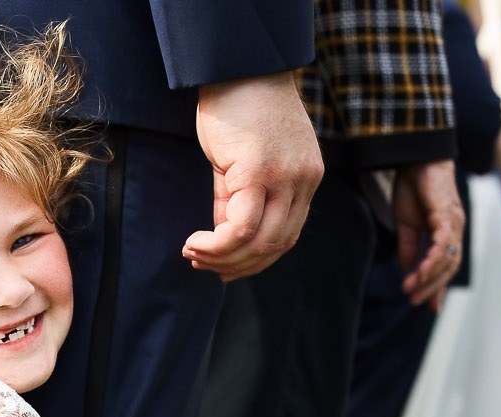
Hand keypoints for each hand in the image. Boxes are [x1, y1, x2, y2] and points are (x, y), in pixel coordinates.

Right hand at [184, 73, 323, 280]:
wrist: (238, 67)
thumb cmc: (239, 107)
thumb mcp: (245, 160)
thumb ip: (240, 198)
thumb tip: (223, 237)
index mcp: (306, 178)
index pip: (287, 236)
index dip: (253, 260)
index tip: (222, 265)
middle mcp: (303, 181)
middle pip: (275, 246)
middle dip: (236, 266)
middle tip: (202, 264)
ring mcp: (285, 178)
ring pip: (258, 243)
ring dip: (222, 258)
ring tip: (194, 254)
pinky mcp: (260, 173)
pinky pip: (240, 228)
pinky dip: (216, 244)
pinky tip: (196, 242)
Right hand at [392, 160, 464, 309]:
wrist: (416, 157)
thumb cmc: (414, 186)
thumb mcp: (407, 223)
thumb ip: (409, 246)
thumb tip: (408, 269)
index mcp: (448, 231)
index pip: (446, 264)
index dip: (438, 286)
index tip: (428, 306)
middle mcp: (455, 229)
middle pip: (450, 266)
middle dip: (433, 288)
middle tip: (416, 303)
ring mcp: (454, 222)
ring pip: (448, 258)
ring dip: (430, 278)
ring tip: (411, 290)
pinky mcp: (446, 214)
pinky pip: (442, 244)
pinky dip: (432, 261)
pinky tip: (420, 273)